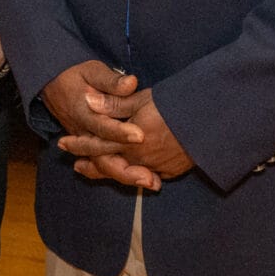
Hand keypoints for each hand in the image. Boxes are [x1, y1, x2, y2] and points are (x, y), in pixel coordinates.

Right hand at [42, 61, 159, 187]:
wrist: (52, 86)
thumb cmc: (76, 76)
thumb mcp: (92, 70)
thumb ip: (111, 81)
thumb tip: (131, 83)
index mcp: (83, 111)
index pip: (102, 126)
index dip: (121, 132)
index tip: (140, 136)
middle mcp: (83, 132)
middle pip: (103, 154)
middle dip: (127, 167)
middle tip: (150, 176)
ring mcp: (86, 142)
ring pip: (104, 165)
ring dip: (127, 175)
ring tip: (152, 182)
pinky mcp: (90, 147)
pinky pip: (105, 165)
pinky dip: (123, 174)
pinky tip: (145, 180)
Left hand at [56, 84, 193, 187]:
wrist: (211, 124)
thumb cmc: (176, 106)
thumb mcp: (143, 99)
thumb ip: (114, 104)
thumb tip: (87, 102)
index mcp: (129, 141)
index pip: (96, 144)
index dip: (79, 144)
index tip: (63, 143)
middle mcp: (139, 159)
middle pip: (108, 165)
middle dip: (90, 165)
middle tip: (76, 166)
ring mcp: (155, 168)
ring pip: (125, 173)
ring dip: (109, 171)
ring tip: (95, 170)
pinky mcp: (170, 172)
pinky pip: (146, 176)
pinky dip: (134, 175)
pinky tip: (131, 173)